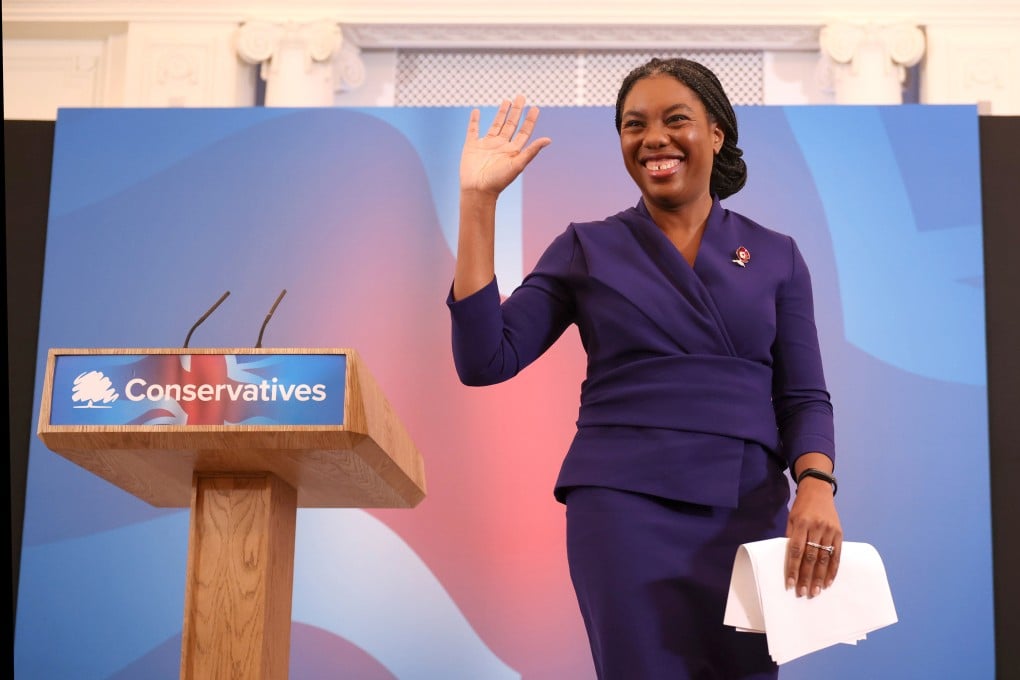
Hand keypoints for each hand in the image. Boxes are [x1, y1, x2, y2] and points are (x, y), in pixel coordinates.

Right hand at [460, 95, 550, 196]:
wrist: (478, 190)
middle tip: (521, 96)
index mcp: (512, 151)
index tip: (535, 108)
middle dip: (516, 111)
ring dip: (501, 113)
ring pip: (495, 125)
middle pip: (511, 124)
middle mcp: (501, 146)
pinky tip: (476, 111)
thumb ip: (531, 151)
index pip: (524, 132)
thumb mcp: (518, 165)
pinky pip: (473, 130)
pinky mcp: (472, 146)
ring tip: (507, 100)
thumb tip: (548, 140)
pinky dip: (474, 120)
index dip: (530, 120)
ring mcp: (486, 145)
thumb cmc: (498, 181)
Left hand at [785, 476, 841, 597]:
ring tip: (815, 591)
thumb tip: (789, 560)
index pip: (796, 550)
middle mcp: (817, 528)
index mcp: (801, 523)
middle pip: (811, 557)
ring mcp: (830, 531)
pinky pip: (837, 555)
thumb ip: (791, 537)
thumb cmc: (801, 507)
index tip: (790, 584)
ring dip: (820, 577)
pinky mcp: (839, 533)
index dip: (793, 568)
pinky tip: (828, 582)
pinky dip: (833, 570)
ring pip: (824, 558)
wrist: (818, 491)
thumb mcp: (791, 518)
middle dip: (807, 577)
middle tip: (804, 593)